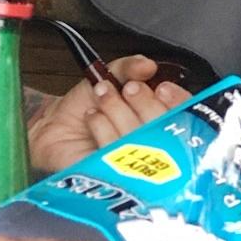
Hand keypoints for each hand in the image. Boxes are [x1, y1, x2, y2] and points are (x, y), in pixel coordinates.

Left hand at [27, 56, 191, 175]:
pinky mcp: (111, 175)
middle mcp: (153, 143)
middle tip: (127, 89)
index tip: (160, 87)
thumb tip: (148, 66)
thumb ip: (130, 67)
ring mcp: (134, 163)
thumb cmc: (88, 103)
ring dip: (118, 109)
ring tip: (102, 96)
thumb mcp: (111, 74)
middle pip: (165, 127)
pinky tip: (93, 117)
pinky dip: (102, 127)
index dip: (177, 101)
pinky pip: (114, 153)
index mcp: (160, 117)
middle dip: (144, 102)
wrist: (54, 125)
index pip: (186, 114)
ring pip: (139, 137)